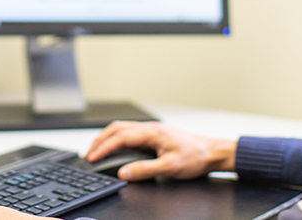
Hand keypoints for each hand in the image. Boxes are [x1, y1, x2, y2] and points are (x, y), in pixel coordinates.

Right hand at [85, 121, 235, 181]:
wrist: (213, 152)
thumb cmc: (196, 156)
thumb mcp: (170, 167)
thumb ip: (145, 170)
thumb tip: (124, 173)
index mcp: (152, 132)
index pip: (120, 137)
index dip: (103, 148)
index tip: (92, 158)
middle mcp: (150, 128)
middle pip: (117, 129)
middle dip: (99, 141)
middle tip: (88, 155)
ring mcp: (152, 130)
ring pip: (122, 129)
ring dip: (107, 139)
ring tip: (97, 151)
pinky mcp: (155, 136)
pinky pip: (130, 133)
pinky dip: (117, 140)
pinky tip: (116, 148)